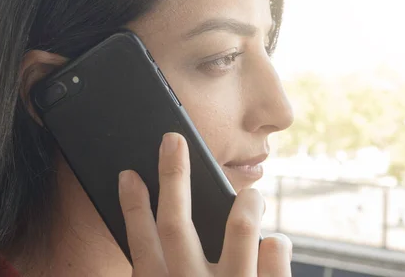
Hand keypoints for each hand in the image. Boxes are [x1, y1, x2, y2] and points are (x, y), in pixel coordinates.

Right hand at [118, 132, 291, 275]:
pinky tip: (273, 243)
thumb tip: (167, 233)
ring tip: (251, 197)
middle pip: (175, 224)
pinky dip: (275, 245)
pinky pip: (275, 255)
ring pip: (240, 229)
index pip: (141, 244)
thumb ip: (170, 275)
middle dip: (172, 177)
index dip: (133, 207)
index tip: (129, 175)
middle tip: (172, 141)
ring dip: (245, 205)